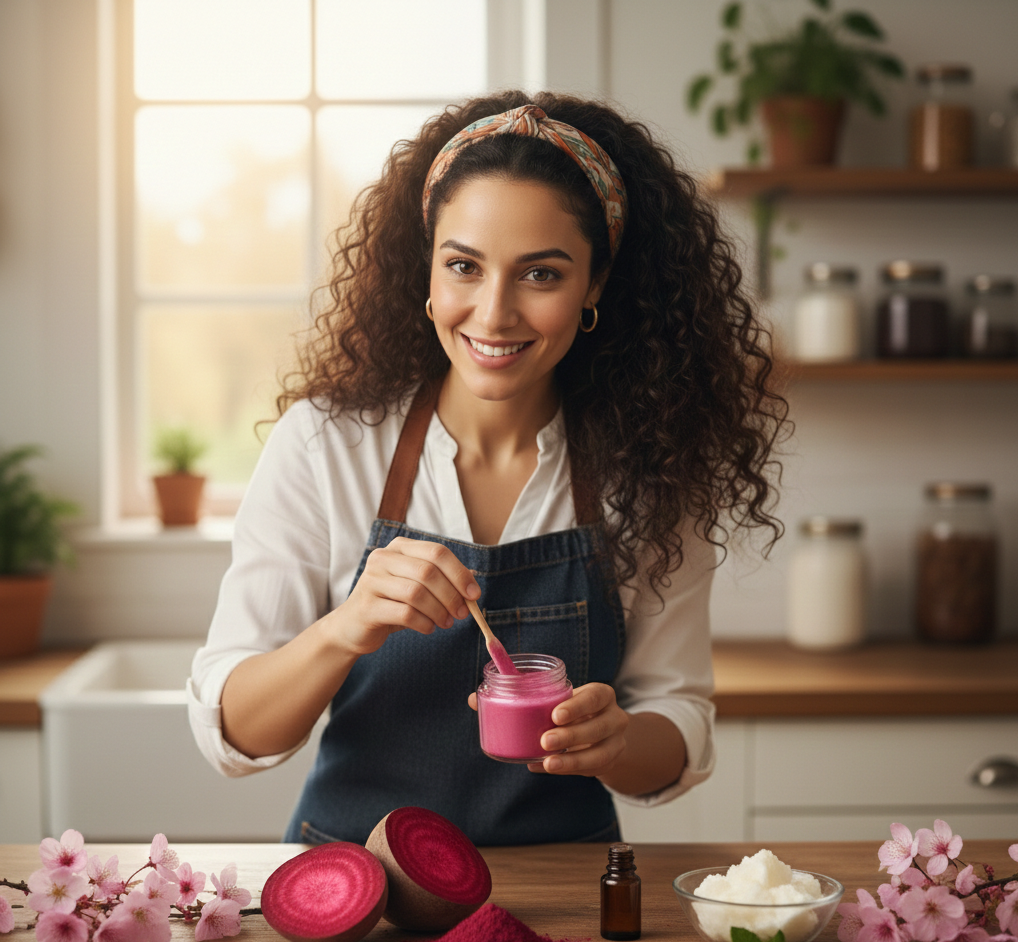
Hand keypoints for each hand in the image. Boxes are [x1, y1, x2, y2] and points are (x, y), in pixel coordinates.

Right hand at [324, 537, 479, 655]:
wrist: (353, 626)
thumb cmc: (392, 603)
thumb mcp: (416, 586)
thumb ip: (441, 582)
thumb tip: (472, 590)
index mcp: (399, 547)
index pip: (436, 552)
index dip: (459, 573)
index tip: (474, 594)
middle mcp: (383, 558)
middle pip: (428, 572)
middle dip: (451, 595)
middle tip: (462, 613)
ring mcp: (372, 581)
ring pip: (416, 593)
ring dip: (439, 611)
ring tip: (445, 622)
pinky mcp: (367, 606)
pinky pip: (405, 613)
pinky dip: (424, 623)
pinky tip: (428, 628)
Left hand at [528, 683, 628, 776]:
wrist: (602, 731)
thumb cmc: (576, 710)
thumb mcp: (569, 699)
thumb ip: (549, 701)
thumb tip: (513, 706)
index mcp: (603, 695)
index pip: (594, 697)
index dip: (576, 707)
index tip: (555, 716)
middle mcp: (615, 717)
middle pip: (598, 728)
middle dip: (570, 736)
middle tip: (545, 741)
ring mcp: (616, 742)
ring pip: (599, 754)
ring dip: (572, 760)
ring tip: (548, 763)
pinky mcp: (610, 762)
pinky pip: (591, 769)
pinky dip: (568, 770)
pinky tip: (548, 767)